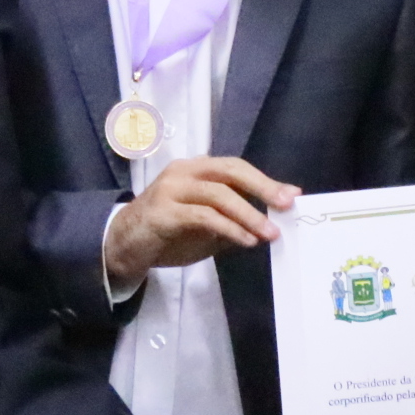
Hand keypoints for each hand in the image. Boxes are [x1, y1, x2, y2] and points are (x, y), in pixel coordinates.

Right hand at [102, 156, 297, 290]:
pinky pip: (203, 216)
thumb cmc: (167, 235)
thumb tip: (268, 225)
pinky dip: (228, 228)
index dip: (264, 180)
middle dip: (262, 187)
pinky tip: (244, 240)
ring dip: (248, 214)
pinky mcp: (163, 212)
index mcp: (195, 169)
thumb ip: (232, 221)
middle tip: (285, 205)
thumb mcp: (206, 228)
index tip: (292, 195)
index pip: (235, 167)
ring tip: (269, 233)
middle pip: (230, 171)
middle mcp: (183, 172)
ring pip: (219, 194)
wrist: (122, 247)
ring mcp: (171, 190)